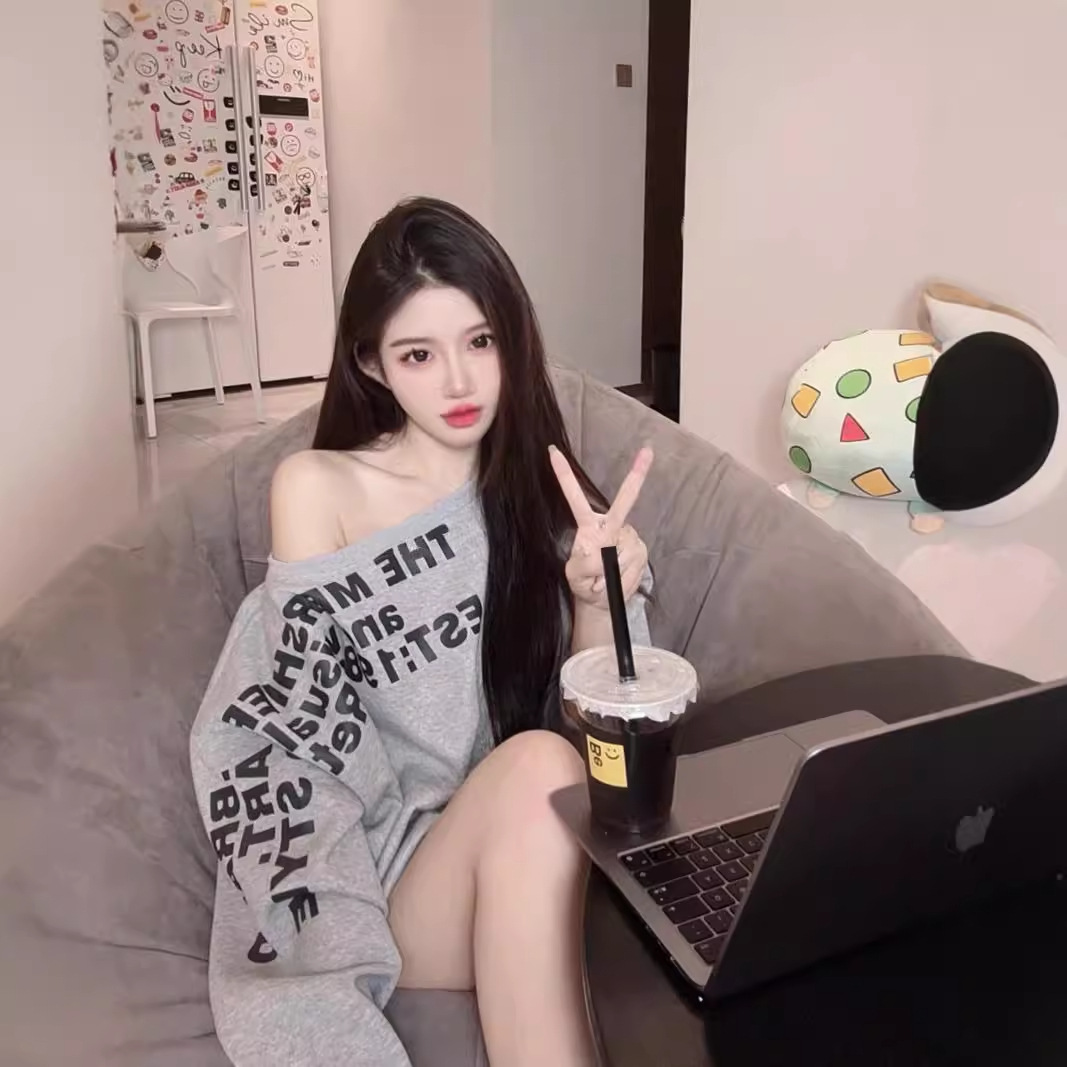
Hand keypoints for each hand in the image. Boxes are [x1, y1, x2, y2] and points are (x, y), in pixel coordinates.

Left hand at [549, 445, 652, 611]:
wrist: (602, 601)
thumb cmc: (584, 583)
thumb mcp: (574, 576)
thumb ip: (583, 564)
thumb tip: (599, 555)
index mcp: (588, 525)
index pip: (574, 498)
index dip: (564, 475)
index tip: (552, 452)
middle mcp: (611, 525)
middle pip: (623, 502)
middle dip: (636, 477)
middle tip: (647, 450)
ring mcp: (628, 536)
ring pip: (620, 554)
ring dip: (610, 574)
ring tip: (603, 578)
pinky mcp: (640, 549)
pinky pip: (630, 566)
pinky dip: (621, 579)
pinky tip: (616, 580)